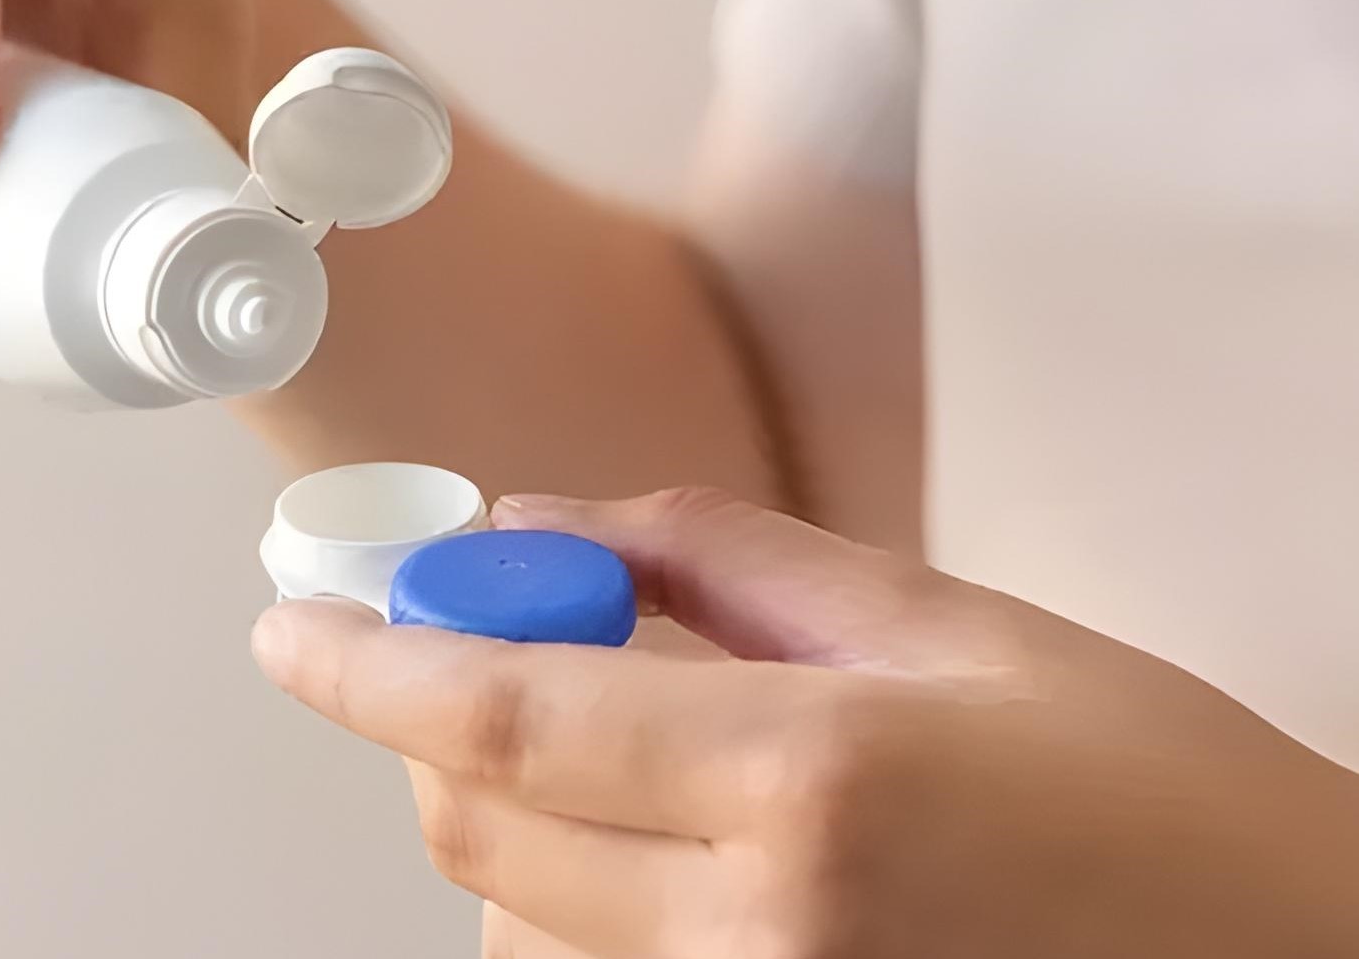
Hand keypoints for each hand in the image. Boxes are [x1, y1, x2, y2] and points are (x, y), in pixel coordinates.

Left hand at [253, 488, 1358, 957]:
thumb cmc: (1158, 801)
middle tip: (492, 630)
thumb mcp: (953, 626)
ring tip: (623, 745)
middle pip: (472, 824)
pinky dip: (568, 903)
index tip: (289, 622)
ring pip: (509, 920)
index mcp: (807, 788)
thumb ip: (718, 561)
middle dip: (435, 717)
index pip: (496, 720)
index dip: (362, 663)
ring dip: (505, 815)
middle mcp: (757, 935)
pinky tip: (659, 843)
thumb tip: (536, 528)